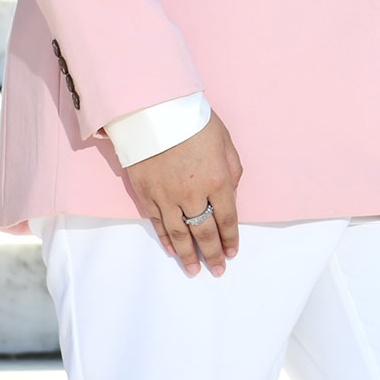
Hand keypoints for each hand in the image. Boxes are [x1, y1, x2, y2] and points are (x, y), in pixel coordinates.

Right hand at [125, 112, 242, 275]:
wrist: (153, 109)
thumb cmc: (193, 120)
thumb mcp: (224, 141)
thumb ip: (231, 170)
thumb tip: (230, 194)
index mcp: (217, 180)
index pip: (227, 219)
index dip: (230, 238)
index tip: (233, 252)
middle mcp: (193, 194)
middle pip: (204, 232)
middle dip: (213, 253)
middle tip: (218, 270)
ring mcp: (167, 196)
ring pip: (179, 234)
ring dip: (188, 255)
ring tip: (195, 270)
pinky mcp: (146, 194)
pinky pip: (158, 224)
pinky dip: (166, 239)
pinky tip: (173, 250)